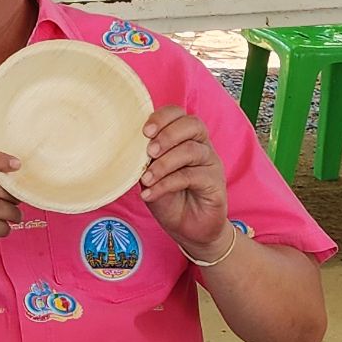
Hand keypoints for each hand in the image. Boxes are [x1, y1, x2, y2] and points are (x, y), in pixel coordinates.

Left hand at [139, 107, 228, 255]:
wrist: (187, 228)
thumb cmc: (168, 197)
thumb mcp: (150, 174)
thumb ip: (144, 158)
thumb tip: (126, 145)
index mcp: (186, 137)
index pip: (179, 113)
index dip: (162, 117)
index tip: (144, 131)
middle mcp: (202, 146)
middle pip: (192, 125)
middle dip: (167, 135)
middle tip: (148, 152)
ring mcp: (211, 164)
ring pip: (190, 151)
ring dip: (163, 164)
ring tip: (145, 179)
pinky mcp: (215, 183)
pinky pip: (191, 176)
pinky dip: (165, 184)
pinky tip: (149, 194)